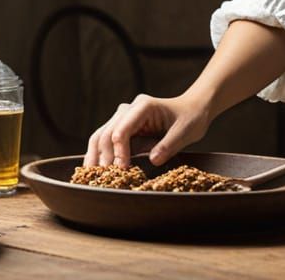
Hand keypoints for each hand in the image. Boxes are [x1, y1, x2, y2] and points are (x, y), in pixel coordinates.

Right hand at [83, 93, 210, 167]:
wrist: (192, 109)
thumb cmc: (190, 118)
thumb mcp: (185, 132)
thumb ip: (168, 145)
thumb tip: (152, 160)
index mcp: (143, 106)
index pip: (122, 129)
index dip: (120, 151)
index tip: (123, 169)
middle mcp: (128, 109)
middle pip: (107, 133)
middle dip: (105, 156)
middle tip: (106, 178)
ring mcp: (124, 117)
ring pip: (101, 136)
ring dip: (96, 156)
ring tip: (92, 176)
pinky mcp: (123, 127)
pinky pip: (105, 140)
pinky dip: (99, 154)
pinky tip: (94, 169)